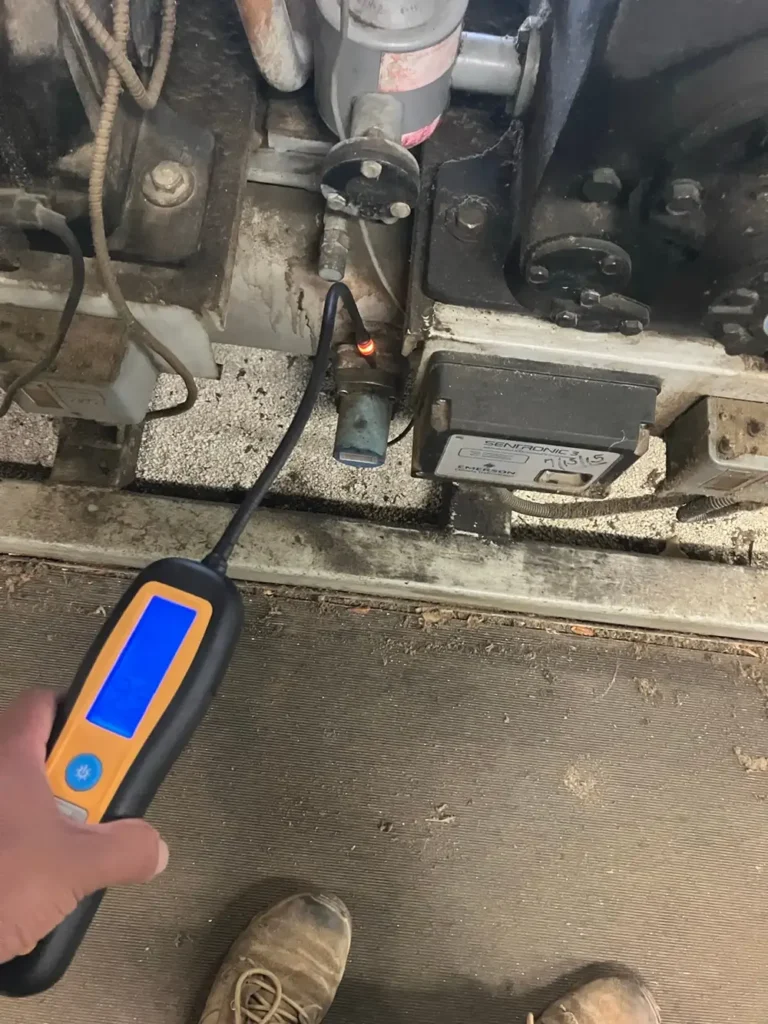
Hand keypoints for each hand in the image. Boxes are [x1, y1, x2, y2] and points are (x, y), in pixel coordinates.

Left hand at [0, 689, 167, 963]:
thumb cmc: (1, 880)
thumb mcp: (75, 869)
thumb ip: (126, 850)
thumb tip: (154, 848)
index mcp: (10, 754)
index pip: (45, 703)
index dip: (80, 716)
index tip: (104, 747)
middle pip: (30, 749)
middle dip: (63, 776)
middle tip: (84, 810)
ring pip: (12, 792)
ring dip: (37, 814)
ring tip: (54, 852)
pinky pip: (1, 824)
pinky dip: (13, 840)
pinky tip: (21, 877)